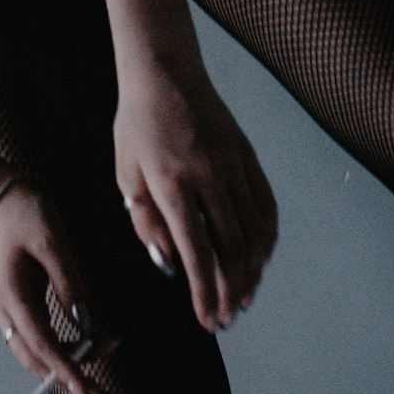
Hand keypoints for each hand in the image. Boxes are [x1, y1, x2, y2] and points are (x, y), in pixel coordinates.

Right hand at [0, 182, 101, 393]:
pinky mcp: (14, 307)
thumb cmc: (30, 215)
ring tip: (103, 351)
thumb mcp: (54, 242)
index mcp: (10, 293)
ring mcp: (4, 310)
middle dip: (67, 375)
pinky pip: (36, 338)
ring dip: (65, 362)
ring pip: (34, 353)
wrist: (7, 201)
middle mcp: (1, 309)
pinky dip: (60, 347)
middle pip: (33, 358)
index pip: (40, 343)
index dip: (64, 369)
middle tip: (102, 390)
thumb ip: (70, 284)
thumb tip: (86, 324)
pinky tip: (84, 342)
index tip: (86, 391)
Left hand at [116, 60, 276, 330]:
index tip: (209, 321)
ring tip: (245, 297)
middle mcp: (208, 175)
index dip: (204, 292)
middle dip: (231, 290)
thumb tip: (170, 264)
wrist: (166, 72)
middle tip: (229, 318)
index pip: (195, 251)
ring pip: (253, 230)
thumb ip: (146, 222)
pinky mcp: (248, 155)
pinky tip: (260, 259)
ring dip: (252, 271)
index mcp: (171, 183)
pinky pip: (266, 204)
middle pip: (230, 247)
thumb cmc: (138, 125)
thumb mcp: (126, 173)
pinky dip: (267, 237)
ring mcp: (233, 163)